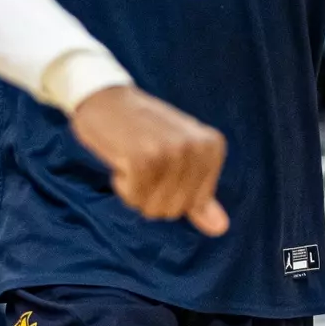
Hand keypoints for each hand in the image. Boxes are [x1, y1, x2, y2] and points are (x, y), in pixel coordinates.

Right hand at [70, 86, 228, 235]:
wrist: (104, 96)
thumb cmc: (142, 128)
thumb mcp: (178, 155)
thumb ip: (199, 195)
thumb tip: (220, 229)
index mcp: (211, 146)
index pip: (194, 204)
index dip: (169, 193)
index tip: (158, 163)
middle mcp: (196, 148)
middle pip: (174, 209)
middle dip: (150, 194)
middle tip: (141, 160)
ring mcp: (170, 152)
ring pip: (153, 207)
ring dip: (135, 190)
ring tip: (131, 157)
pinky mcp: (142, 159)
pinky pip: (134, 198)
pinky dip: (122, 185)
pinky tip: (121, 157)